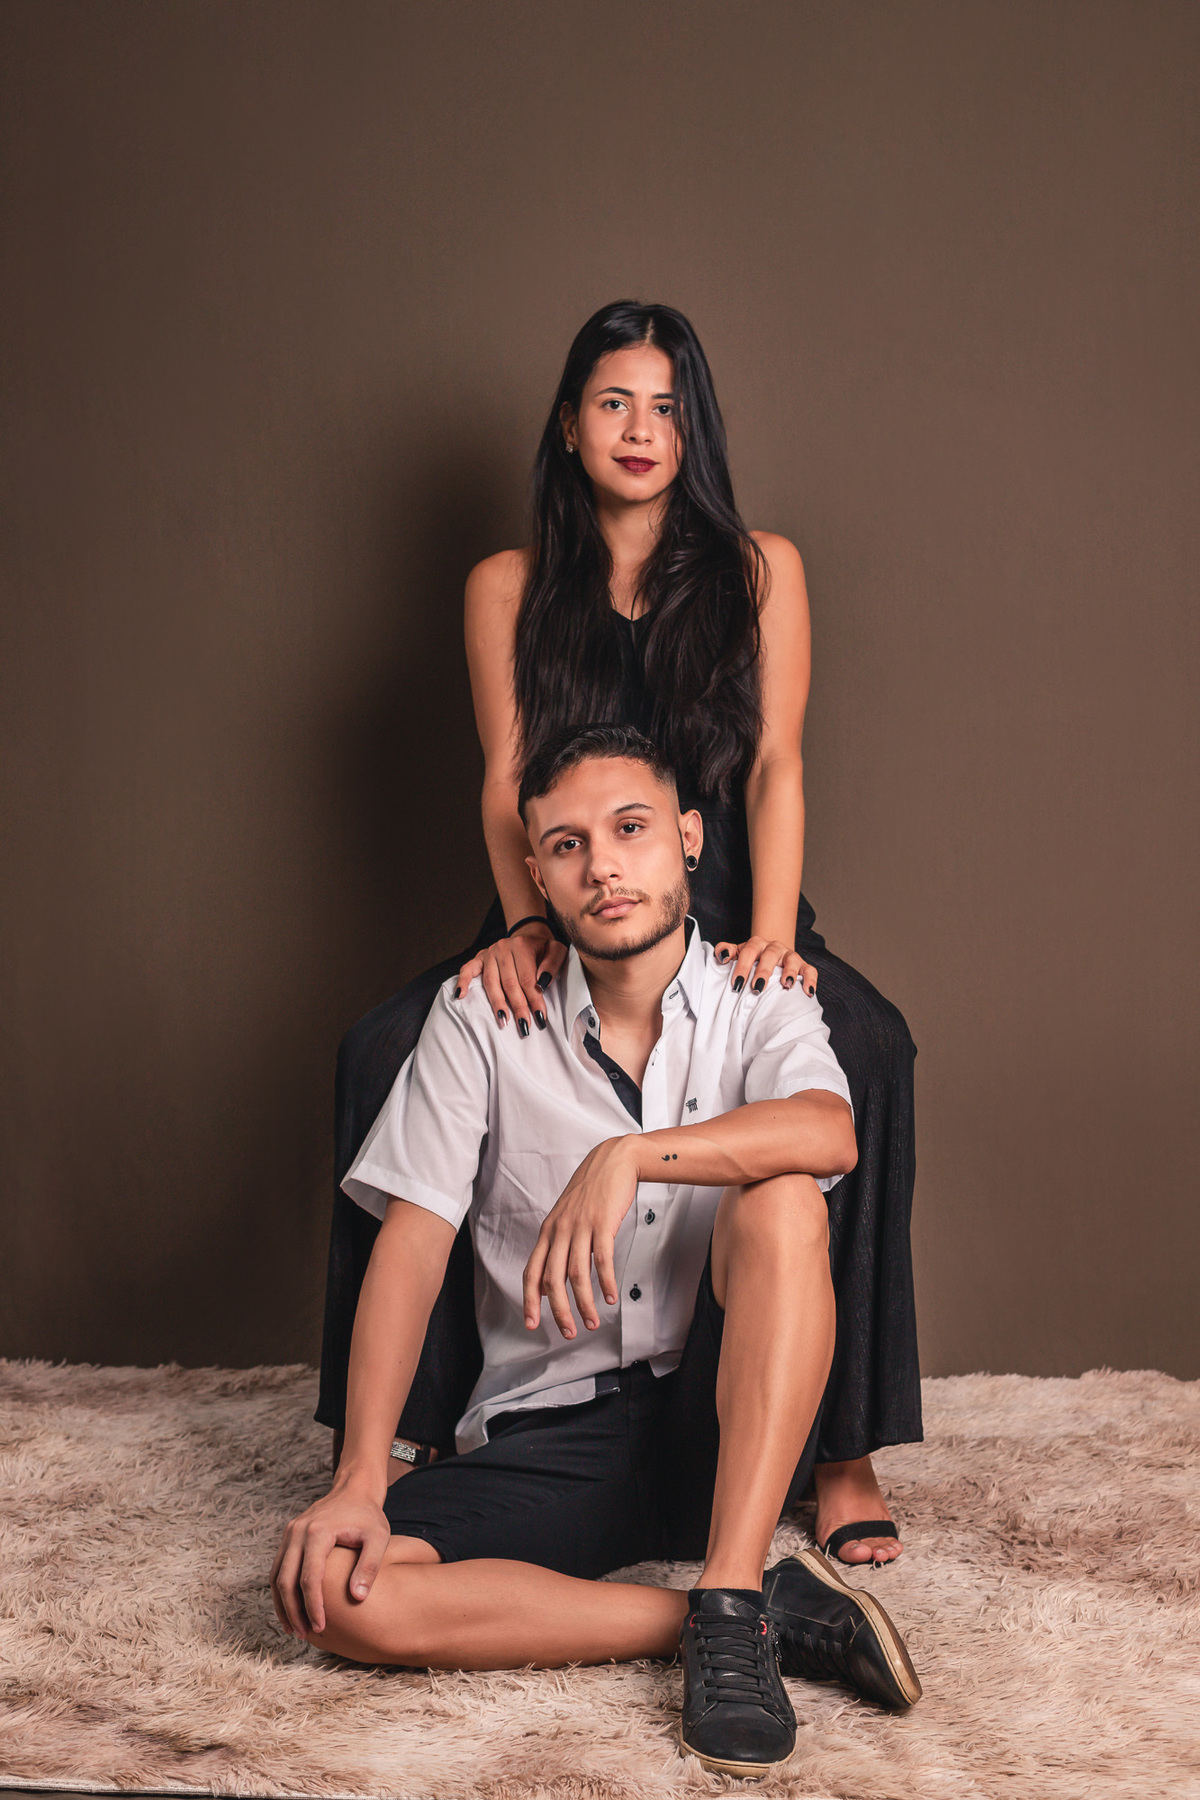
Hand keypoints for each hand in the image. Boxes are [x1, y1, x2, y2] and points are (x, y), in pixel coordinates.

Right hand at [269, 1483, 390, 1639]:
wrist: (353, 1490)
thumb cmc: (368, 1516)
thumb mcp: (378, 1537)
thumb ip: (369, 1566)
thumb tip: (357, 1597)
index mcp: (318, 1532)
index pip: (309, 1578)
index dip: (313, 1606)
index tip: (321, 1628)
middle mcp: (298, 1532)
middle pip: (286, 1581)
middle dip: (294, 1612)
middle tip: (305, 1635)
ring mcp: (289, 1534)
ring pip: (276, 1577)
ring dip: (283, 1605)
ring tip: (294, 1630)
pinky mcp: (288, 1538)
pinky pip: (278, 1569)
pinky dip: (281, 1592)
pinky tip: (290, 1610)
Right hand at [455, 921, 566, 1034]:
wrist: (529, 935)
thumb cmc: (543, 948)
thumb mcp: (557, 951)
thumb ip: (552, 965)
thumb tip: (541, 983)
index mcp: (522, 946)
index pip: (527, 979)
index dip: (534, 999)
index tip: (540, 1017)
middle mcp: (503, 948)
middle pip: (509, 983)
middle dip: (518, 1007)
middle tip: (524, 1026)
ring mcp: (490, 953)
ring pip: (491, 982)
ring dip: (497, 1003)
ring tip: (503, 1021)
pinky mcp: (480, 957)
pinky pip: (468, 969)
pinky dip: (463, 982)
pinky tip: (460, 996)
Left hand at [522, 1137, 640, 1337]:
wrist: (612, 1161)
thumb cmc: (591, 1191)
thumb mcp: (566, 1216)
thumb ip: (558, 1245)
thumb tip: (552, 1279)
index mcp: (548, 1231)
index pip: (532, 1272)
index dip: (530, 1301)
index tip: (531, 1323)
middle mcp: (560, 1230)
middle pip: (553, 1279)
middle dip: (559, 1311)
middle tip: (569, 1332)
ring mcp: (581, 1226)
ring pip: (577, 1274)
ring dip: (585, 1303)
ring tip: (593, 1321)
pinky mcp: (602, 1223)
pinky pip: (602, 1259)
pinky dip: (606, 1282)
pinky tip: (610, 1296)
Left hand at [714, 935, 817, 996]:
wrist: (771, 953)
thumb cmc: (751, 958)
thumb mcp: (737, 953)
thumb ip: (726, 951)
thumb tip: (721, 956)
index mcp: (756, 944)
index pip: (748, 952)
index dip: (742, 968)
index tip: (736, 985)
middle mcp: (774, 947)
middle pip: (770, 955)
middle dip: (764, 971)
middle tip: (757, 988)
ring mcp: (790, 956)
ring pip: (792, 960)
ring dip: (790, 972)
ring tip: (786, 985)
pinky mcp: (803, 965)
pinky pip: (810, 970)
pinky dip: (810, 980)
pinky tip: (808, 992)